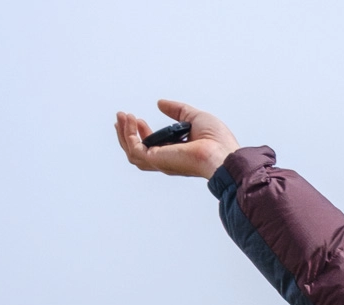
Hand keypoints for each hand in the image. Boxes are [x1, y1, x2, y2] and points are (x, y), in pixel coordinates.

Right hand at [114, 99, 238, 179]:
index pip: (153, 147)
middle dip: (126, 134)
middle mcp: (168, 160)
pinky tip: (131, 121)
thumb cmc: (217, 141)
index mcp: (177, 153)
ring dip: (124, 133)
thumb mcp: (194, 117)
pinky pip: (135, 149)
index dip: (143, 133)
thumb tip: (161, 103)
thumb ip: (177, 110)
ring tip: (121, 116)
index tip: (139, 119)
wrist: (222, 152)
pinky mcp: (157, 160)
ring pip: (132, 152)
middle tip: (122, 117)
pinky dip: (129, 134)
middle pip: (138, 152)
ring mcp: (161, 162)